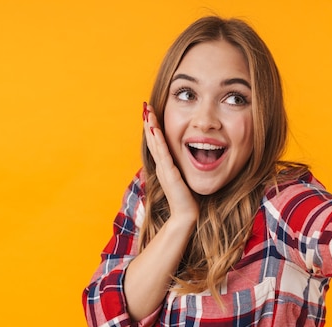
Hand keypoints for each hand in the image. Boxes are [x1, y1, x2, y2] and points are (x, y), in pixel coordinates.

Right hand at [143, 102, 198, 224]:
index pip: (157, 142)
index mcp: (165, 165)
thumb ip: (180, 168)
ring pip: (155, 144)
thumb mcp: (183, 178)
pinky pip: (163, 154)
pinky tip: (155, 130)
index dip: (152, 128)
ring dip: (150, 127)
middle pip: (152, 140)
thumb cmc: (187, 198)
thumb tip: (185, 158)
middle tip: (144, 106)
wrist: (186, 215)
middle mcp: (161, 165)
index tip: (150, 113)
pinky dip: (158, 141)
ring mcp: (164, 169)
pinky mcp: (169, 173)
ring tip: (147, 112)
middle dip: (148, 123)